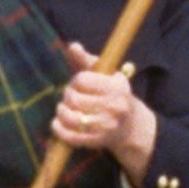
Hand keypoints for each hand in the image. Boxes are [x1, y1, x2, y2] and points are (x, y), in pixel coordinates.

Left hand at [51, 42, 156, 173]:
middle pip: (73, 98)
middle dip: (67, 96)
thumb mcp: (106, 74)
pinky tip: (58, 123)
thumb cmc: (113, 95)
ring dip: (61, 111)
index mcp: (117, 88)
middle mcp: (114, 108)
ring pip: (69, 117)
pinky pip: (69, 136)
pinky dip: (58, 129)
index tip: (80, 83)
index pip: (82, 80)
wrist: (130, 126)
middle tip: (71, 97)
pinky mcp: (96, 141)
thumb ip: (87, 60)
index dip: (76, 81)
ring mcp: (105, 126)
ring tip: (64, 109)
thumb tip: (72, 46)